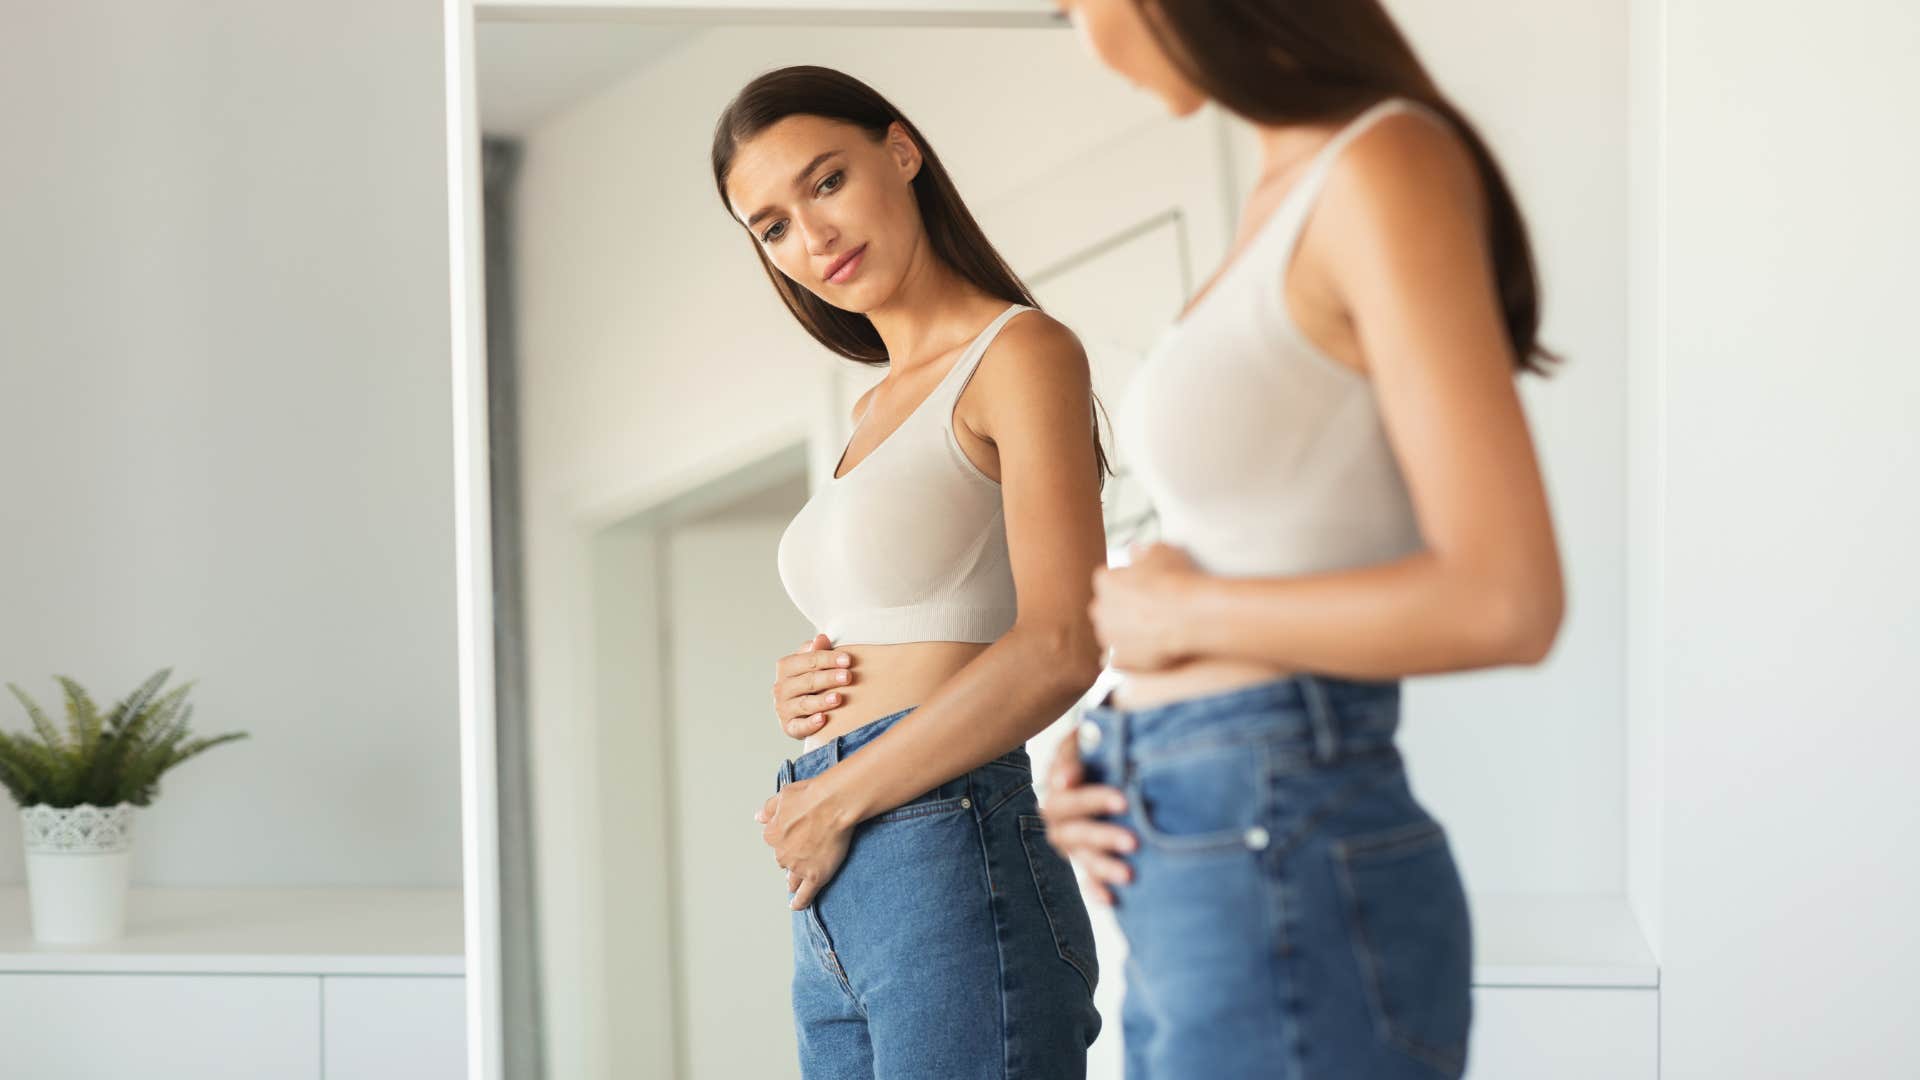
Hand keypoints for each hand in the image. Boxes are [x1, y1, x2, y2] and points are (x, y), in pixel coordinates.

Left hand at [754, 777, 853, 909]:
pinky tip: (796, 906)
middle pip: (783, 860)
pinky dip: (799, 902)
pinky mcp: (815, 876)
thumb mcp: (784, 795)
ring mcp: (798, 867)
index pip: (774, 841)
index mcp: (772, 834)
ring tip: (794, 884)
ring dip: (793, 880)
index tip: (794, 835)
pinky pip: (804, 895)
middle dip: (791, 857)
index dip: (785, 838)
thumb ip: (769, 809)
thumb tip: (758, 817)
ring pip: (791, 878)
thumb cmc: (812, 795)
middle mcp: (782, 853)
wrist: (834, 804)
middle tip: (804, 851)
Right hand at [772, 633, 854, 739]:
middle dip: (828, 678)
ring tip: (838, 698)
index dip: (828, 659)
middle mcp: (781, 687)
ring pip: (804, 704)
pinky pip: (799, 727)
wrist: (801, 710)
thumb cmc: (810, 681)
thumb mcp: (813, 664)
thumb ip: (817, 651)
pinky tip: (823, 719)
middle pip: (807, 681)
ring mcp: (783, 708)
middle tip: (848, 677)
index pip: (808, 660)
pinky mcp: (789, 727)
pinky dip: (810, 724)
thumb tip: (821, 638)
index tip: (847, 660)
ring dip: (822, 701)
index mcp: (786, 667)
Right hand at [1039, 728, 1135, 904]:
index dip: (1091, 800)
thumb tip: (1068, 777)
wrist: (1108, 759)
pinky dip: (1097, 889)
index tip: (1123, 802)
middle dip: (1101, 836)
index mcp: (1059, 786)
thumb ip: (1082, 745)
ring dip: (1102, 866)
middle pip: (1071, 832)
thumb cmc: (1100, 745)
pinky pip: (1086, 879)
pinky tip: (1113, 899)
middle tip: (1134, 842)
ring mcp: (1071, 841)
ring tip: (1129, 874)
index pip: (1068, 796)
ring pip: (1080, 857)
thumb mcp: (1088, 738)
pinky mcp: (1085, 858)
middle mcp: (1059, 817)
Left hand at [1090, 542, 1202, 671]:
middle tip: (1147, 609)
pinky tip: (1146, 652)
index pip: (1108, 580)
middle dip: (1120, 609)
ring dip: (1125, 633)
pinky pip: (1117, 661)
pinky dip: (1128, 658)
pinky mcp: (1120, 661)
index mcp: (1104, 581)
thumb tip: (1134, 549)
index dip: (1127, 583)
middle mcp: (1099, 610)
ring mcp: (1108, 638)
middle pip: (1105, 609)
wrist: (1191, 617)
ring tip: (1153, 631)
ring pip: (1111, 635)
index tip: (1145, 586)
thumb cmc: (1177, 579)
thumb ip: (1143, 552)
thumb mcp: (1161, 552)